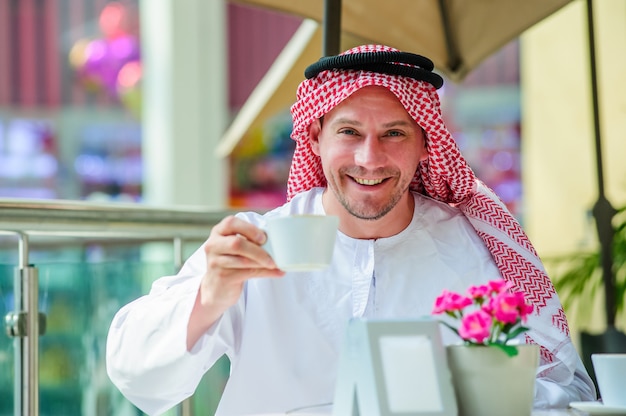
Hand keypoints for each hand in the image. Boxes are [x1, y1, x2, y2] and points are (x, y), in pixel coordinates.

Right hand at [187, 216, 283, 348]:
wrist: (217, 289)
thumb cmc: (232, 263)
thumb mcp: (238, 249)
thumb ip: (252, 242)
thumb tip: (280, 243)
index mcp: (219, 232)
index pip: (231, 223)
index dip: (249, 229)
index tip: (264, 237)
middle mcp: (213, 245)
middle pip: (237, 243)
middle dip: (258, 249)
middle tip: (272, 255)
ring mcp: (215, 262)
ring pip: (243, 260)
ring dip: (262, 262)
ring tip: (276, 264)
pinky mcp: (222, 277)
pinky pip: (246, 273)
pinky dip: (265, 272)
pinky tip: (277, 272)